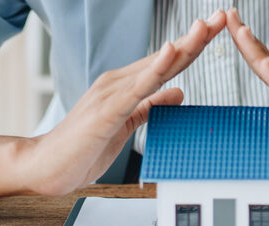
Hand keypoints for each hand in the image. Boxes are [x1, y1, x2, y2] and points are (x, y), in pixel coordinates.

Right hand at [0, 10, 227, 199]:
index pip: (167, 62)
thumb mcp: (127, 124)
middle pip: (166, 57)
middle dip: (196, 37)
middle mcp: (120, 83)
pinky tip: (170, 52)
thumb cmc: (82, 148)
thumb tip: (179, 92)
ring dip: (183, 45)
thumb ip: (151, 106)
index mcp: (127, 87)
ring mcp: (113, 93)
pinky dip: (155, 68)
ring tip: (205, 26)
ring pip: (156, 66)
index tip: (217, 28)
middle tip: (222, 16)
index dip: (194, 45)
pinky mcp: (108, 109)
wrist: (47, 166)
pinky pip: (137, 87)